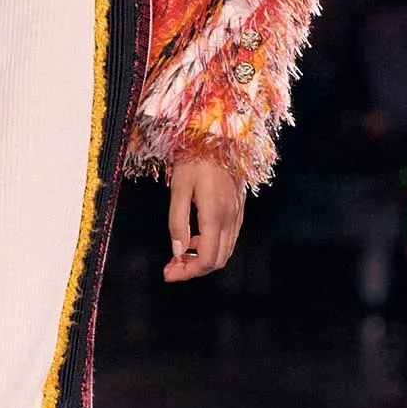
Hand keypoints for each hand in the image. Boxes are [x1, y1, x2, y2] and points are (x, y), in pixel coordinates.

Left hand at [164, 157, 243, 281]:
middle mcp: (231, 218)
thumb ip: (177, 222)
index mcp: (215, 216)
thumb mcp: (179, 187)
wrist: (220, 134)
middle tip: (170, 267)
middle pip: (217, 260)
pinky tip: (194, 238)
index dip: (187, 272)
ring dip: (202, 258)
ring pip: (225, 250)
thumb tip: (177, 251)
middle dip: (193, 269)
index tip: (167, 272)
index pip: (207, 259)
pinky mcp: (238, 207)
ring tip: (179, 255)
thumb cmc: (195, 157)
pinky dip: (211, 245)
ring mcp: (237, 213)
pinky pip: (229, 237)